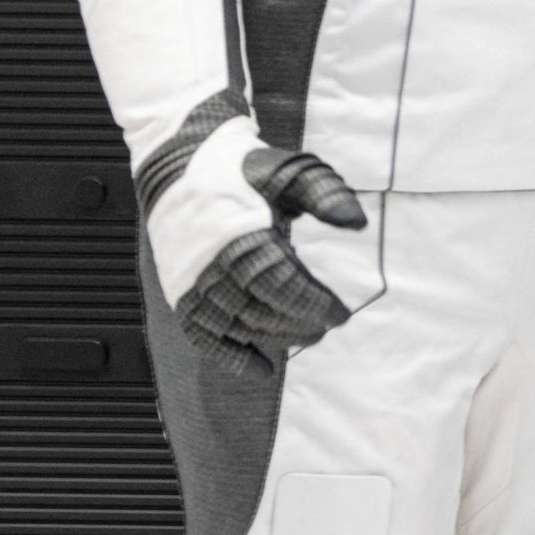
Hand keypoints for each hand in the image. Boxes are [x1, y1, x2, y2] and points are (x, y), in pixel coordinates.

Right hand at [176, 145, 365, 363]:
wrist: (177, 165)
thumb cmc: (242, 169)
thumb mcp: (289, 170)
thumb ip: (325, 194)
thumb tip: (357, 223)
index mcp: (241, 234)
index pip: (280, 283)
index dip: (312, 303)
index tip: (340, 314)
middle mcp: (213, 263)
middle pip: (260, 310)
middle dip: (298, 324)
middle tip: (326, 328)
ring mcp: (193, 281)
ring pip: (236, 325)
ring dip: (273, 339)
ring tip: (304, 338)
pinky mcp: (180, 292)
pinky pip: (202, 335)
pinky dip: (230, 356)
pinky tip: (261, 369)